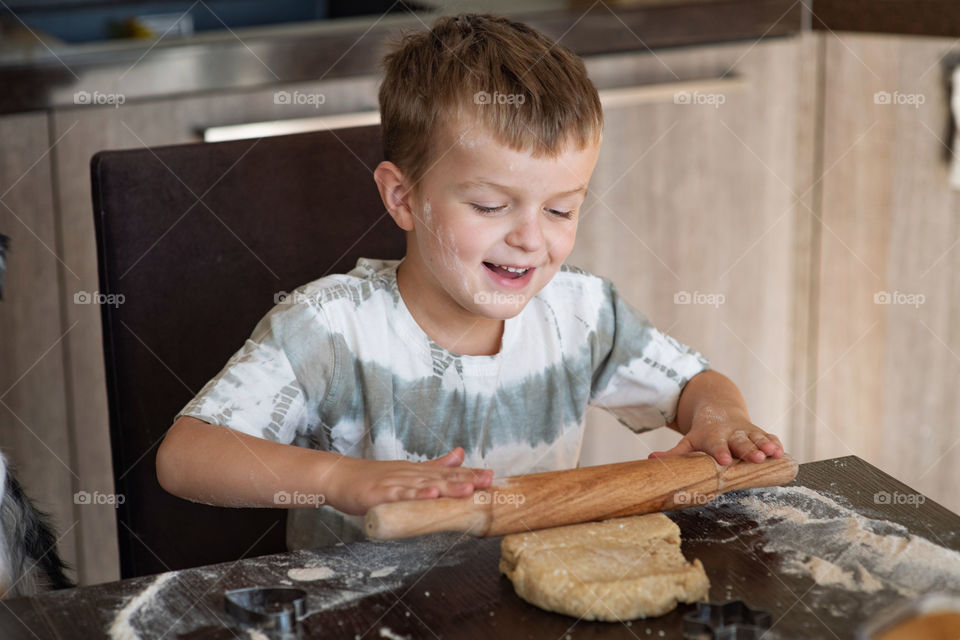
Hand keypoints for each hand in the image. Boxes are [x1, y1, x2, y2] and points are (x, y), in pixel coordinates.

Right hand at [326, 447, 493, 514]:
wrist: (340, 477)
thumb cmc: (374, 477)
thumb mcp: (409, 471)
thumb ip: (436, 465)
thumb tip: (461, 454)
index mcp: (419, 472)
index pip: (449, 473)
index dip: (470, 475)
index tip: (492, 477)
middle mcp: (411, 475)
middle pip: (442, 478)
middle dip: (466, 480)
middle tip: (488, 481)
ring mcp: (396, 483)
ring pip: (426, 485)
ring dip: (448, 487)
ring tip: (469, 488)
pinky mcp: (381, 494)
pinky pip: (401, 496)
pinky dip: (416, 495)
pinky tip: (431, 495)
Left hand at [649, 410, 783, 465]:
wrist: (719, 408)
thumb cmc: (703, 432)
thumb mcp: (689, 440)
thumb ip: (673, 453)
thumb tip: (650, 459)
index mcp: (712, 436)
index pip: (715, 445)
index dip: (720, 452)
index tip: (724, 460)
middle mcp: (730, 433)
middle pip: (740, 442)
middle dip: (748, 450)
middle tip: (756, 458)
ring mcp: (745, 431)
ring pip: (756, 438)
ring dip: (765, 446)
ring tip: (773, 454)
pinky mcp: (757, 431)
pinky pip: (768, 436)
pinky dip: (775, 443)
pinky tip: (782, 452)